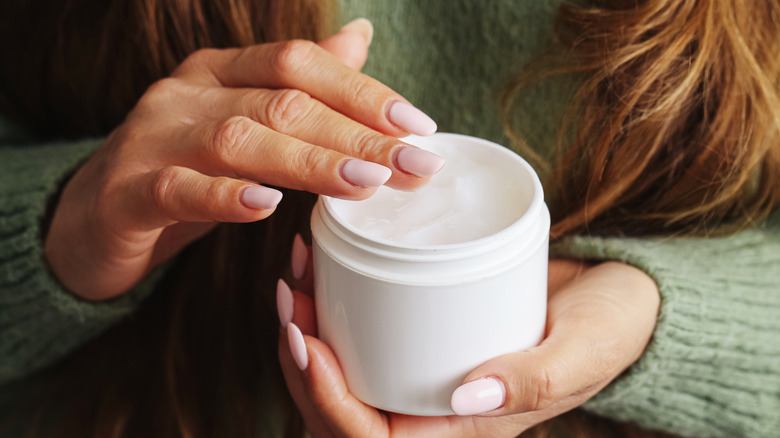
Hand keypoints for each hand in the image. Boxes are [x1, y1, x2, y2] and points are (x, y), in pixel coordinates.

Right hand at [45, 19, 443, 299]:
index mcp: (220, 72)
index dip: (362, 91)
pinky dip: (225, 196)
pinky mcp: (127, 193)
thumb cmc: (182, 167)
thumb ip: (300, 84)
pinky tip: (266, 206)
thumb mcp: (242, 118)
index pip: (298, 63)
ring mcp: (153, 139)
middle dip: (355, 134)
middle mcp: (187, 95)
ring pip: (238, 140)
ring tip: (366, 183)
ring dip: (308, 162)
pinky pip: (177, 188)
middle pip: (282, 102)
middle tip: (413, 164)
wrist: (91, 216)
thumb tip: (359, 35)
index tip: (417, 127)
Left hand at [278, 244, 659, 437]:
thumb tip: (467, 398)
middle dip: (300, 360)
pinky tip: (321, 264)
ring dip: (305, 332)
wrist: (614, 295)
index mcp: (465, 433)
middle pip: (338, 412)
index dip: (328, 402)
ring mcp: (424, 377)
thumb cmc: (607, 328)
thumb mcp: (582, 353)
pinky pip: (362, 339)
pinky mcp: (423, 340)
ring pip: (341, 375)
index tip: (309, 341)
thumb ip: (534, 382)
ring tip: (296, 276)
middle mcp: (434, 411)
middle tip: (291, 296)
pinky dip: (331, 309)